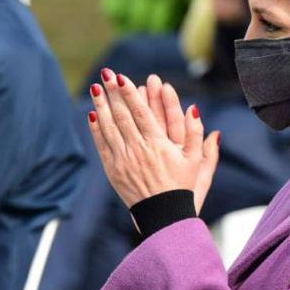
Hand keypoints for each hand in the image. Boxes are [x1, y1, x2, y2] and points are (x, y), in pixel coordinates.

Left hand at [87, 68, 219, 218]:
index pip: (140, 113)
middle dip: (113, 93)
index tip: (122, 78)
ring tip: (97, 88)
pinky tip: (93, 114)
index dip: (130, 94)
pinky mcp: (113, 170)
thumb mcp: (197, 162)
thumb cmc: (183, 187)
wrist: (164, 216)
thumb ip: (197, 134)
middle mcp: (138, 150)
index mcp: (158, 145)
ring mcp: (123, 160)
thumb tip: (195, 108)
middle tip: (107, 73)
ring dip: (102, 106)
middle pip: (122, 115)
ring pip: (109, 128)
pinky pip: (102, 145)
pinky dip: (96, 129)